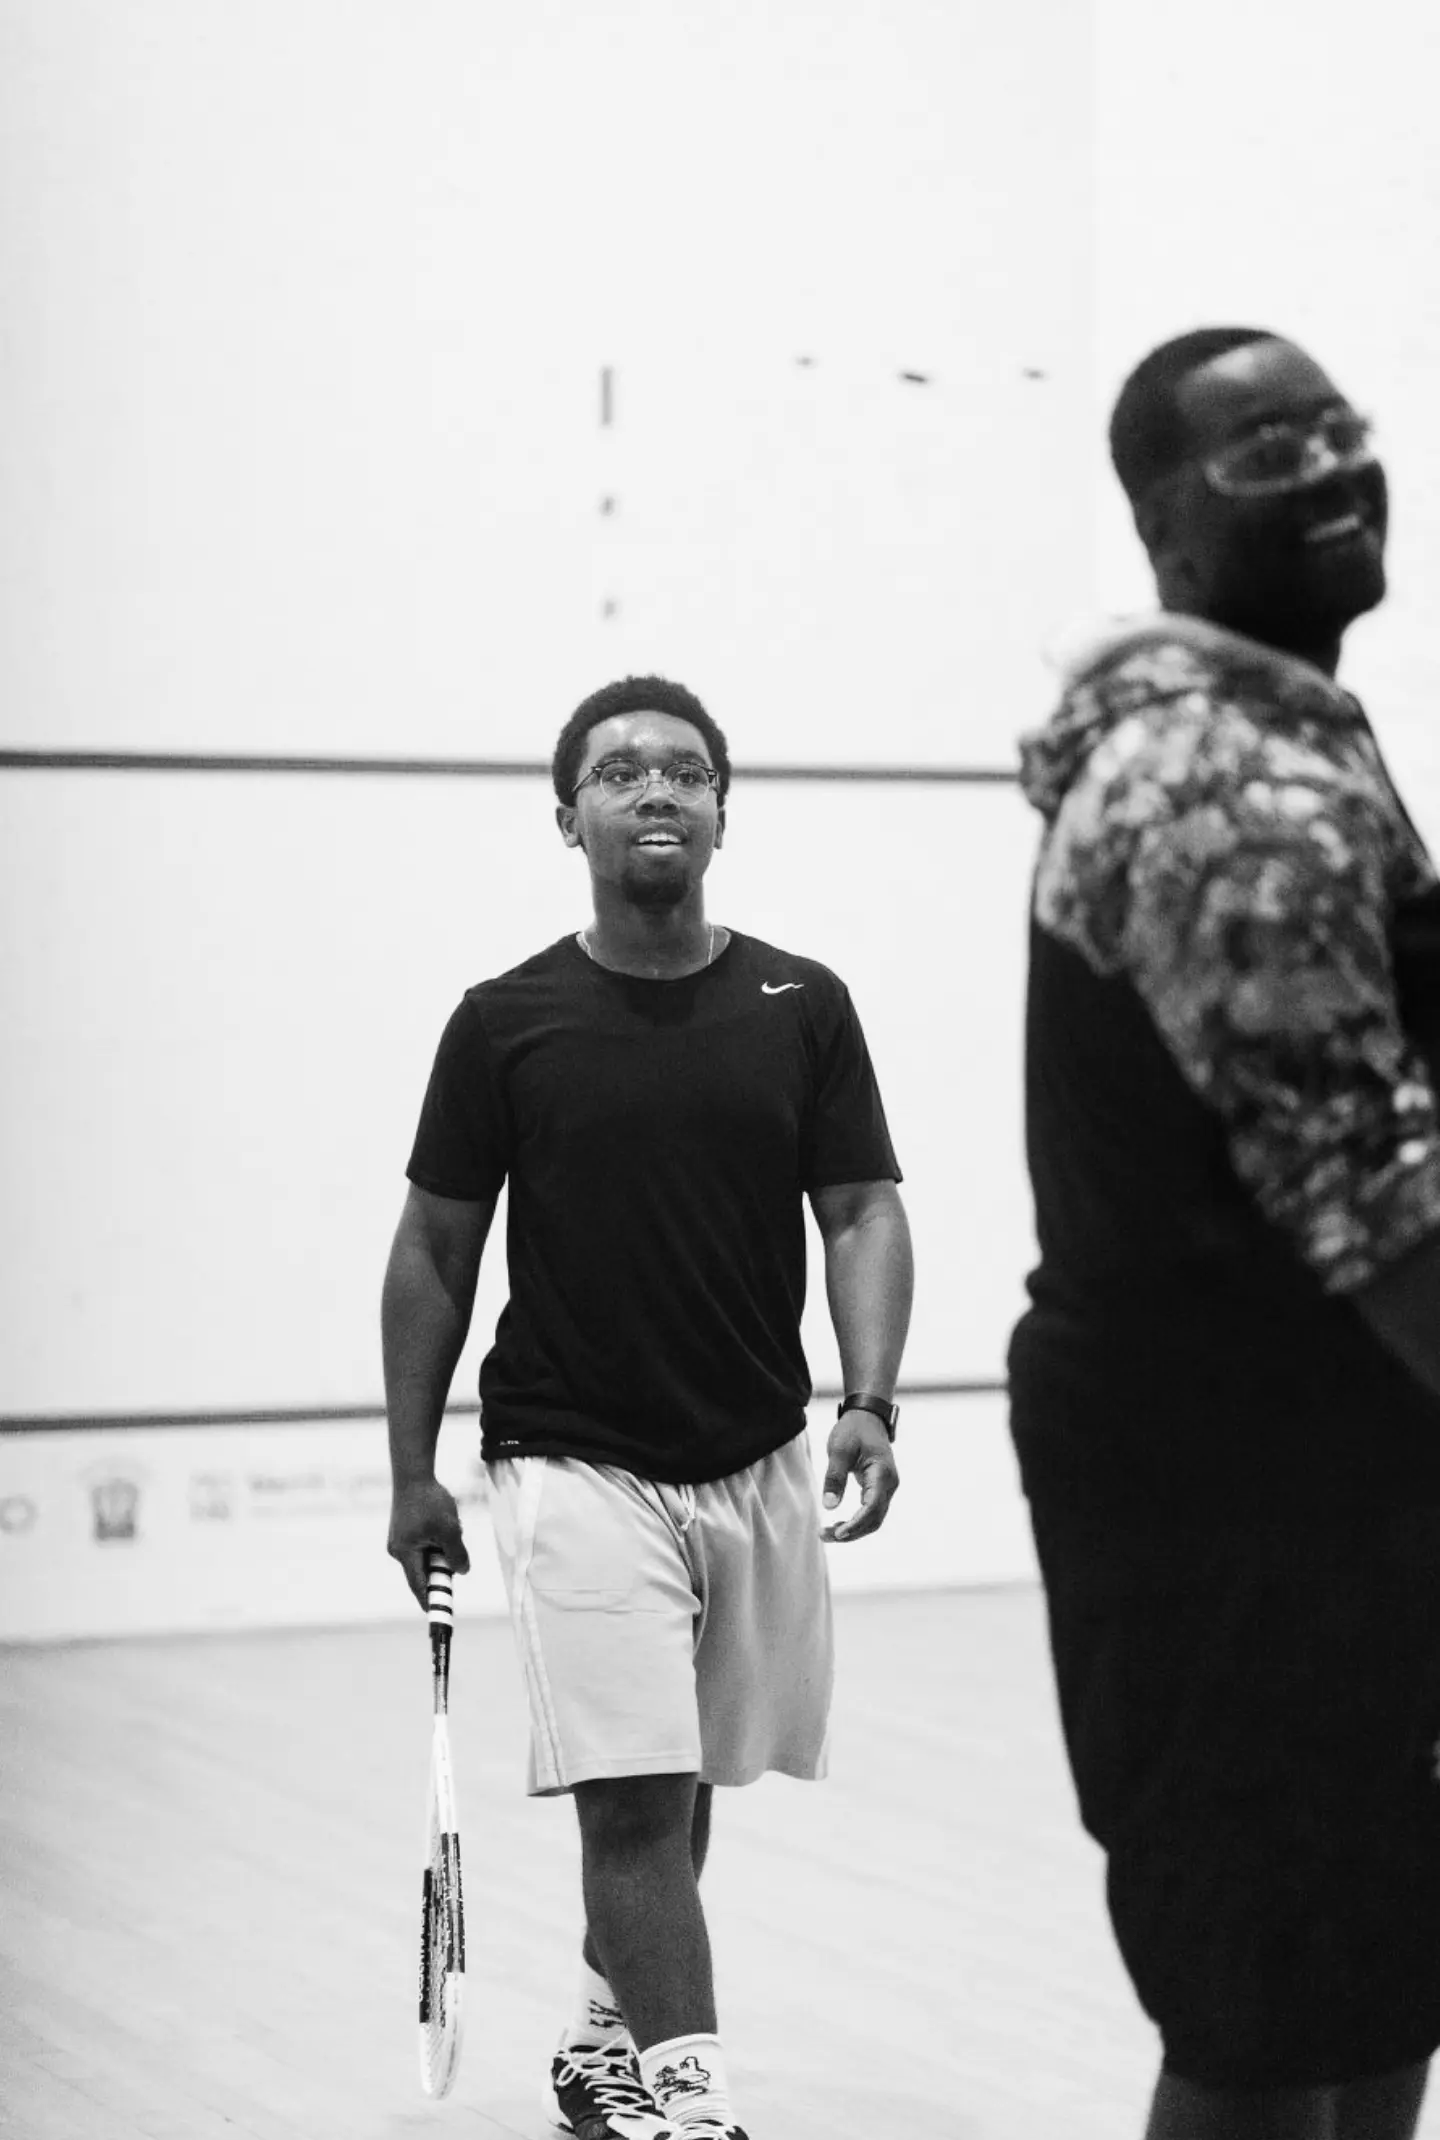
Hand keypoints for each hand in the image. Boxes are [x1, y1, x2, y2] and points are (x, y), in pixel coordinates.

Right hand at [387, 1476, 469, 1606]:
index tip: (437, 1614)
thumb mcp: (450, 1530)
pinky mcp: (405, 1530)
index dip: (430, 1600)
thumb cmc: (429, 1501)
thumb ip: (456, 1554)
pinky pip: (425, 1543)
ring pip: (428, 1554)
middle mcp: (399, 1549)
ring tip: (449, 1524)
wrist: (413, 1473)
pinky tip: (445, 1519)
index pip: (419, 1585)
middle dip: (443, 1563)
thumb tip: (462, 1572)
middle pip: (425, 1569)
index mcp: (405, 1553)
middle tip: (455, 1546)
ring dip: (443, 1546)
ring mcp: (400, 1539)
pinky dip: (438, 1538)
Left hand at [820, 1412, 898, 1542]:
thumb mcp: (839, 1450)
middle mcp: (889, 1484)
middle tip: (825, 1535)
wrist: (867, 1416)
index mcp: (882, 1473)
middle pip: (874, 1518)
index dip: (856, 1524)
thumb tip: (829, 1506)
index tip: (838, 1534)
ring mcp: (887, 1487)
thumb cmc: (853, 1430)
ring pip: (874, 1519)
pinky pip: (871, 1512)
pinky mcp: (880, 1489)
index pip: (872, 1507)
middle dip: (851, 1532)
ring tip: (828, 1534)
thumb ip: (834, 1477)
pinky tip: (839, 1526)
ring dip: (854, 1530)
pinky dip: (856, 1522)